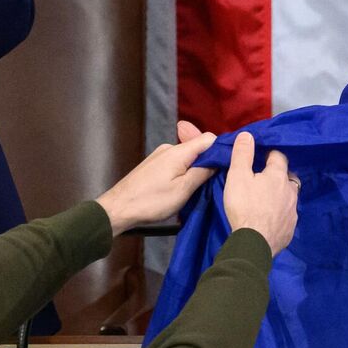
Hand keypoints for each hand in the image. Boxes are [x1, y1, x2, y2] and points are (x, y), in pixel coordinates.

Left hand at [95, 120, 217, 235]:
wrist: (118, 208)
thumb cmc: (151, 201)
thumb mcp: (183, 190)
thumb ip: (202, 173)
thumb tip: (219, 160)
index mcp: (178, 152)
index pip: (208, 139)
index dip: (221, 149)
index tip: (229, 165)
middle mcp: (169, 148)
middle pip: (197, 148)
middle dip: (208, 162)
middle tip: (214, 181)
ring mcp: (159, 156)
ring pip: (186, 157)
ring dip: (195, 169)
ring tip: (198, 188)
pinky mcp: (153, 165)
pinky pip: (175, 163)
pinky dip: (183, 172)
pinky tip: (182, 188)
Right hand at [222, 132, 297, 255]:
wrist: (253, 243)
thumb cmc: (244, 206)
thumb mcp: (238, 176)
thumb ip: (243, 154)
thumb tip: (248, 134)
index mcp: (278, 176)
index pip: (279, 156)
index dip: (269, 154)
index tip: (260, 157)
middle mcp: (291, 191)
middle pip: (288, 177)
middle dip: (278, 175)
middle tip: (263, 179)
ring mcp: (293, 211)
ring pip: (289, 197)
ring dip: (281, 195)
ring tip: (267, 199)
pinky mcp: (291, 228)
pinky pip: (287, 215)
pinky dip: (280, 213)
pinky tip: (270, 218)